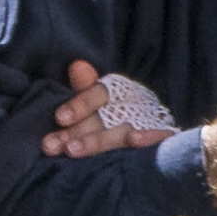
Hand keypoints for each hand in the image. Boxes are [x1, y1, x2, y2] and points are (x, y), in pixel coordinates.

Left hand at [38, 59, 178, 159]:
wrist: (154, 127)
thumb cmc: (116, 114)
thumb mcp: (99, 101)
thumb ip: (86, 88)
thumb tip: (77, 65)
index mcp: (118, 90)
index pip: (99, 93)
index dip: (80, 104)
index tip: (59, 118)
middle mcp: (135, 102)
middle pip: (104, 116)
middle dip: (76, 132)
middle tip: (52, 145)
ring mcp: (150, 119)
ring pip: (121, 131)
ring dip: (97, 140)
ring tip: (72, 150)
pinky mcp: (164, 134)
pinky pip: (159, 135)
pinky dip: (149, 137)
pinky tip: (135, 140)